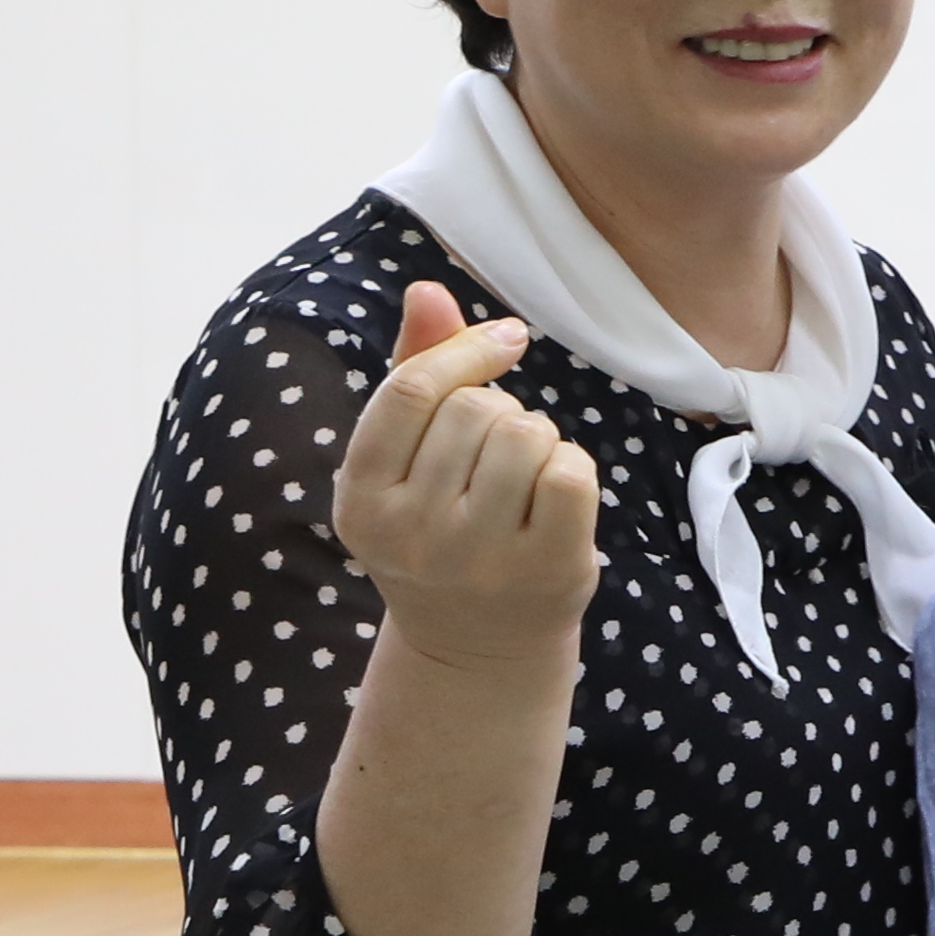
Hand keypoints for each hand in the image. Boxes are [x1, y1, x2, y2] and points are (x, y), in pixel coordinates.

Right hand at [331, 278, 600, 663]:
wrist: (478, 646)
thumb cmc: (443, 530)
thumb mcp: (408, 462)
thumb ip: (415, 369)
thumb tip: (427, 288)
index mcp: (360, 498)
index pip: (413, 389)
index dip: (467, 350)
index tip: (508, 339)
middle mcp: (410, 532)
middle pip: (476, 408)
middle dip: (501, 411)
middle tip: (496, 457)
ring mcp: (477, 556)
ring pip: (527, 434)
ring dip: (540, 438)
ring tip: (524, 477)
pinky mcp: (544, 570)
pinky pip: (571, 472)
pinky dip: (574, 467)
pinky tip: (556, 497)